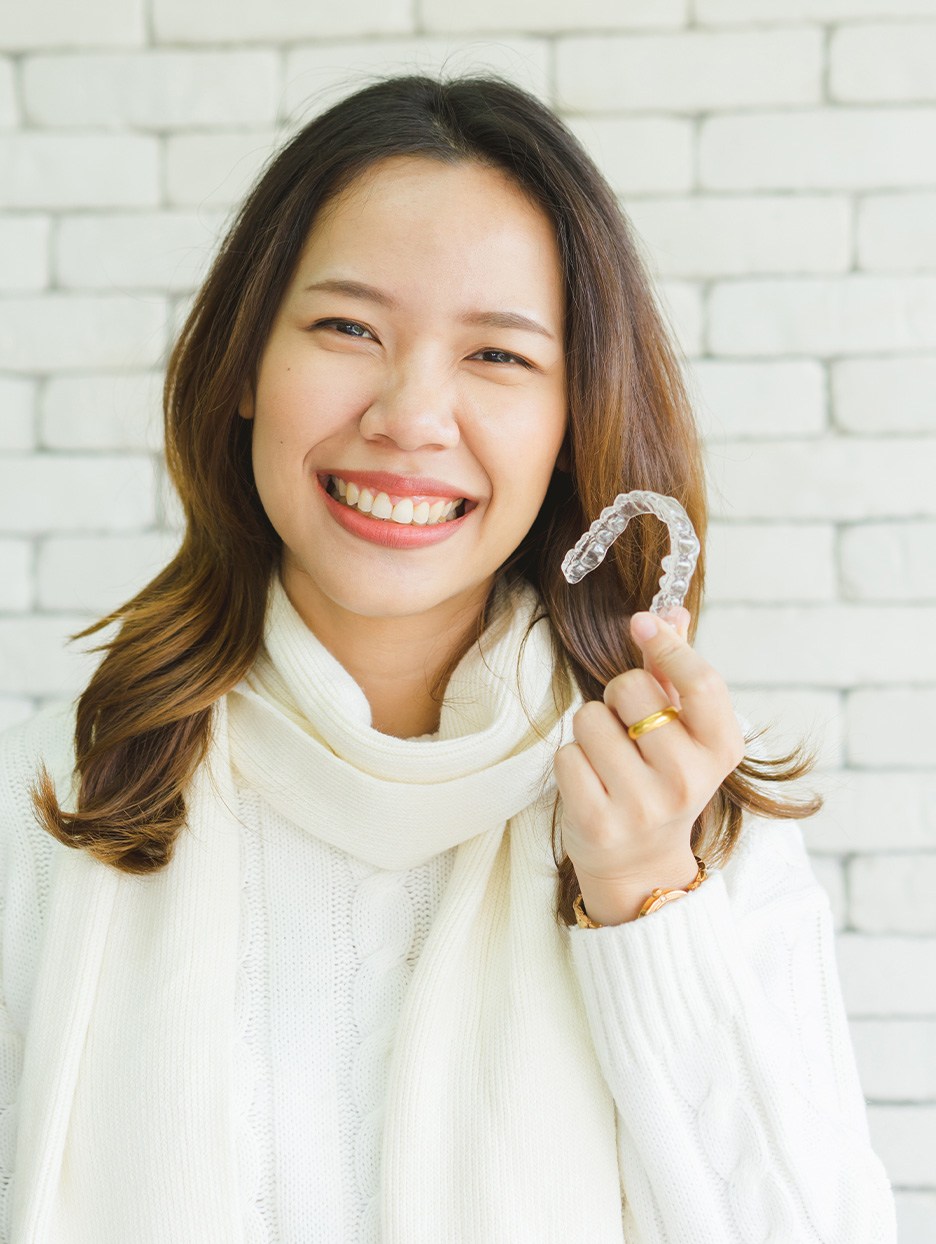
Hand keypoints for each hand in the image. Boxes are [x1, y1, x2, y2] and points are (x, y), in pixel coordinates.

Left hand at [554, 608, 744, 900]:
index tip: (641, 623)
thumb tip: (671, 611)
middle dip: (618, 695)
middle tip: (627, 726)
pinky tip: (591, 782)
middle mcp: (687, 779)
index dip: (668, 645)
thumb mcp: (685, 731)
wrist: (641, 864)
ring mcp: (642, 805)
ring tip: (608, 759)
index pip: (701, 683)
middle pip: (631, 689)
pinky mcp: (598, 822)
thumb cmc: (662, 780)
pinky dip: (571, 761)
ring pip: (590, 719)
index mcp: (719, 750)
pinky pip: (566, 755)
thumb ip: (676, 671)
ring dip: (590, 730)